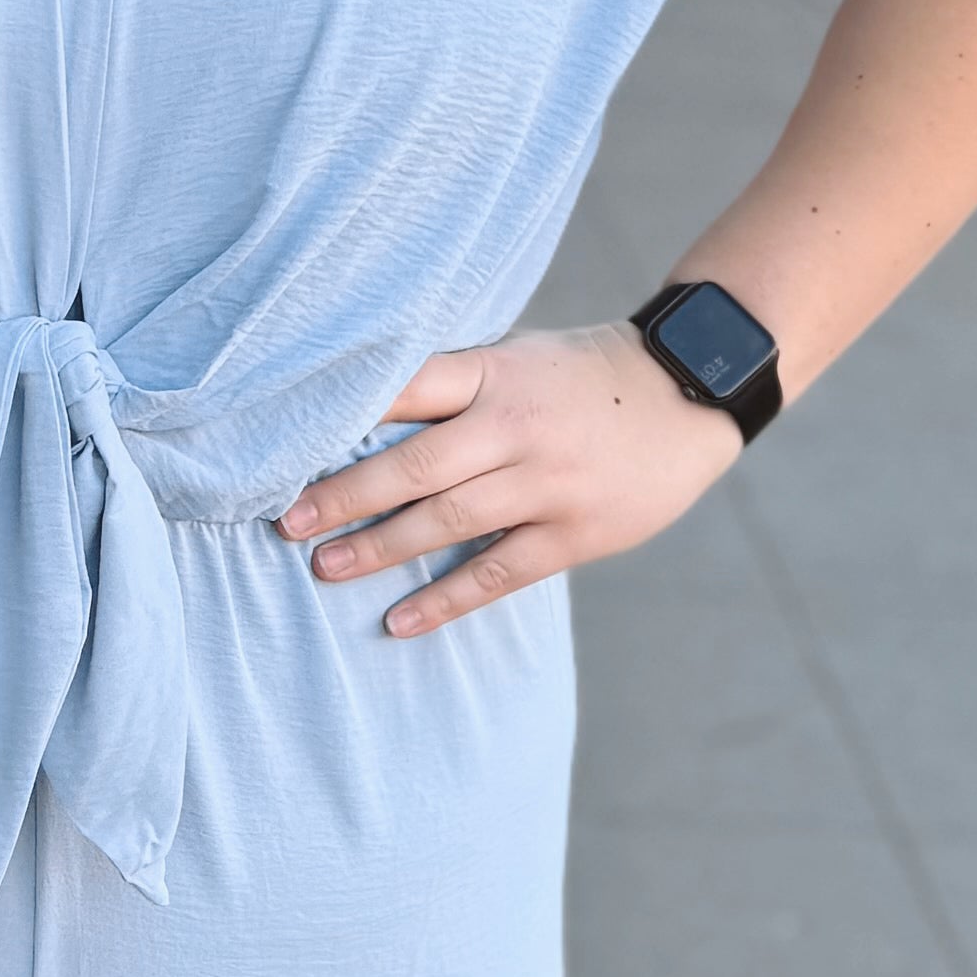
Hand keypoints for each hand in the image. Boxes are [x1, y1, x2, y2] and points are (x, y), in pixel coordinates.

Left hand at [281, 324, 743, 634]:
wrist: (690, 393)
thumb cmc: (581, 376)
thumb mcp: (517, 356)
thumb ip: (453, 384)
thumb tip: (357, 414)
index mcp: (494, 372)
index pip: (406, 389)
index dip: (344, 416)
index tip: (286, 444)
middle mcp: (515, 427)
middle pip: (414, 465)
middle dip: (345, 496)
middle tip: (288, 523)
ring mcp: (546, 483)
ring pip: (448, 521)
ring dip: (381, 549)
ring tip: (325, 568)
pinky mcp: (573, 533)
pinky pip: (498, 572)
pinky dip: (446, 599)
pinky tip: (400, 621)